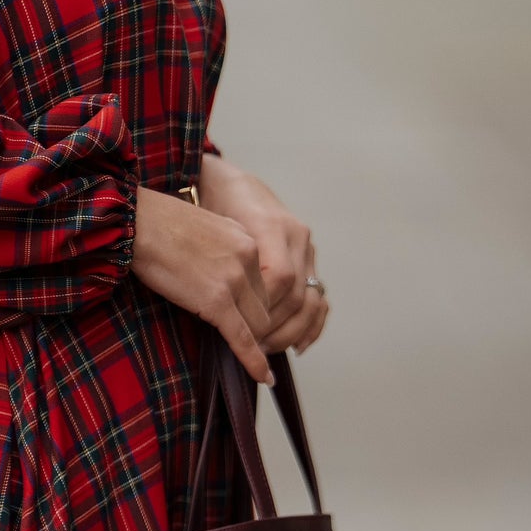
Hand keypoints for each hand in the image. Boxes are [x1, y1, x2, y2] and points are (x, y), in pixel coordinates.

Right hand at [130, 186, 274, 384]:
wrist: (136, 222)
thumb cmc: (157, 223)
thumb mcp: (205, 228)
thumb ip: (223, 250)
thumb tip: (220, 275)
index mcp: (246, 239)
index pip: (264, 283)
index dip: (254, 304)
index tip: (247, 317)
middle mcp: (247, 258)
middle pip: (265, 305)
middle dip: (256, 325)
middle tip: (246, 341)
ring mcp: (233, 281)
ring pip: (258, 324)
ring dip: (252, 340)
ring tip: (247, 357)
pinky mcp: (216, 302)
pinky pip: (243, 338)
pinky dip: (254, 361)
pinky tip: (262, 376)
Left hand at [196, 155, 328, 356]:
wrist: (228, 182)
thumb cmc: (212, 203)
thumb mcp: (211, 224)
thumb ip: (223, 256)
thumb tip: (222, 305)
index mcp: (272, 224)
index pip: (278, 278)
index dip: (263, 308)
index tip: (243, 330)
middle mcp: (296, 235)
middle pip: (296, 293)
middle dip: (275, 325)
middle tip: (252, 347)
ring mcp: (306, 247)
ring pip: (312, 299)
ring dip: (292, 330)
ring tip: (269, 348)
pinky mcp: (308, 259)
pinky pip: (319, 296)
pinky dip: (312, 323)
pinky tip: (298, 344)